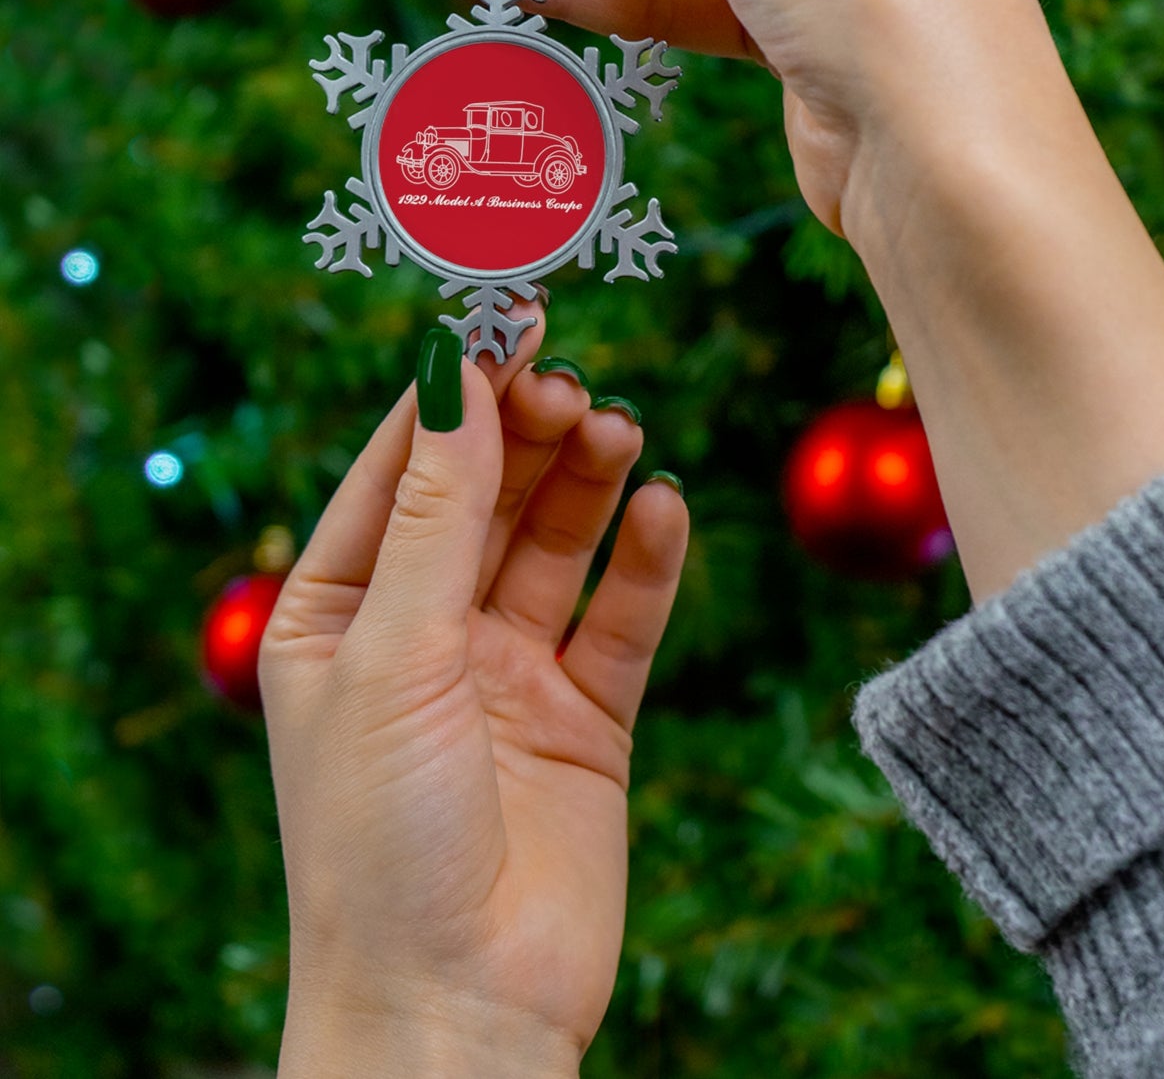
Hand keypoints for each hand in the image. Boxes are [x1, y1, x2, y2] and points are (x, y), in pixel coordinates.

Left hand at [259, 313, 687, 1073]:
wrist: (458, 1009)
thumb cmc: (380, 839)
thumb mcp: (394, 652)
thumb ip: (437, 512)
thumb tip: (455, 370)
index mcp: (339, 612)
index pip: (400, 469)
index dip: (453, 390)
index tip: (505, 314)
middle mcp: (424, 632)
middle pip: (486, 495)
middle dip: (527, 433)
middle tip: (572, 385)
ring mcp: (507, 672)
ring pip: (557, 543)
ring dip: (588, 483)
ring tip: (619, 432)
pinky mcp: (586, 716)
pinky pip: (622, 617)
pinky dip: (646, 562)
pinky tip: (664, 511)